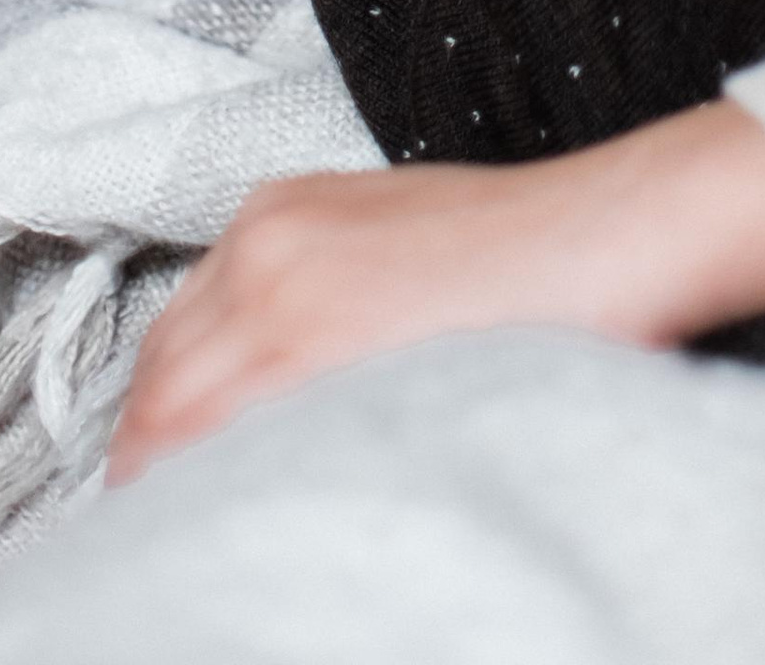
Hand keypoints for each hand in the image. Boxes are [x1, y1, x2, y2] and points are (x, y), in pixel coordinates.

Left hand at [104, 101, 764, 481]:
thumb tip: (266, 392)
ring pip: (174, 425)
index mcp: (270, 218)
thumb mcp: (389, 244)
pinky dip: (217, 494)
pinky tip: (246, 531)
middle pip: (157, 388)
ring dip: (179, 486)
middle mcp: (256, 253)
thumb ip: (312, 298)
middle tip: (181, 532)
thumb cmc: (522, 251)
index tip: (181, 479)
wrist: (607, 235)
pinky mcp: (317, 361)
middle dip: (159, 463)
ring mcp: (278, 302)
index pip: (172, 346)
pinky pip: (228, 451)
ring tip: (207, 547)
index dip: (169, 425)